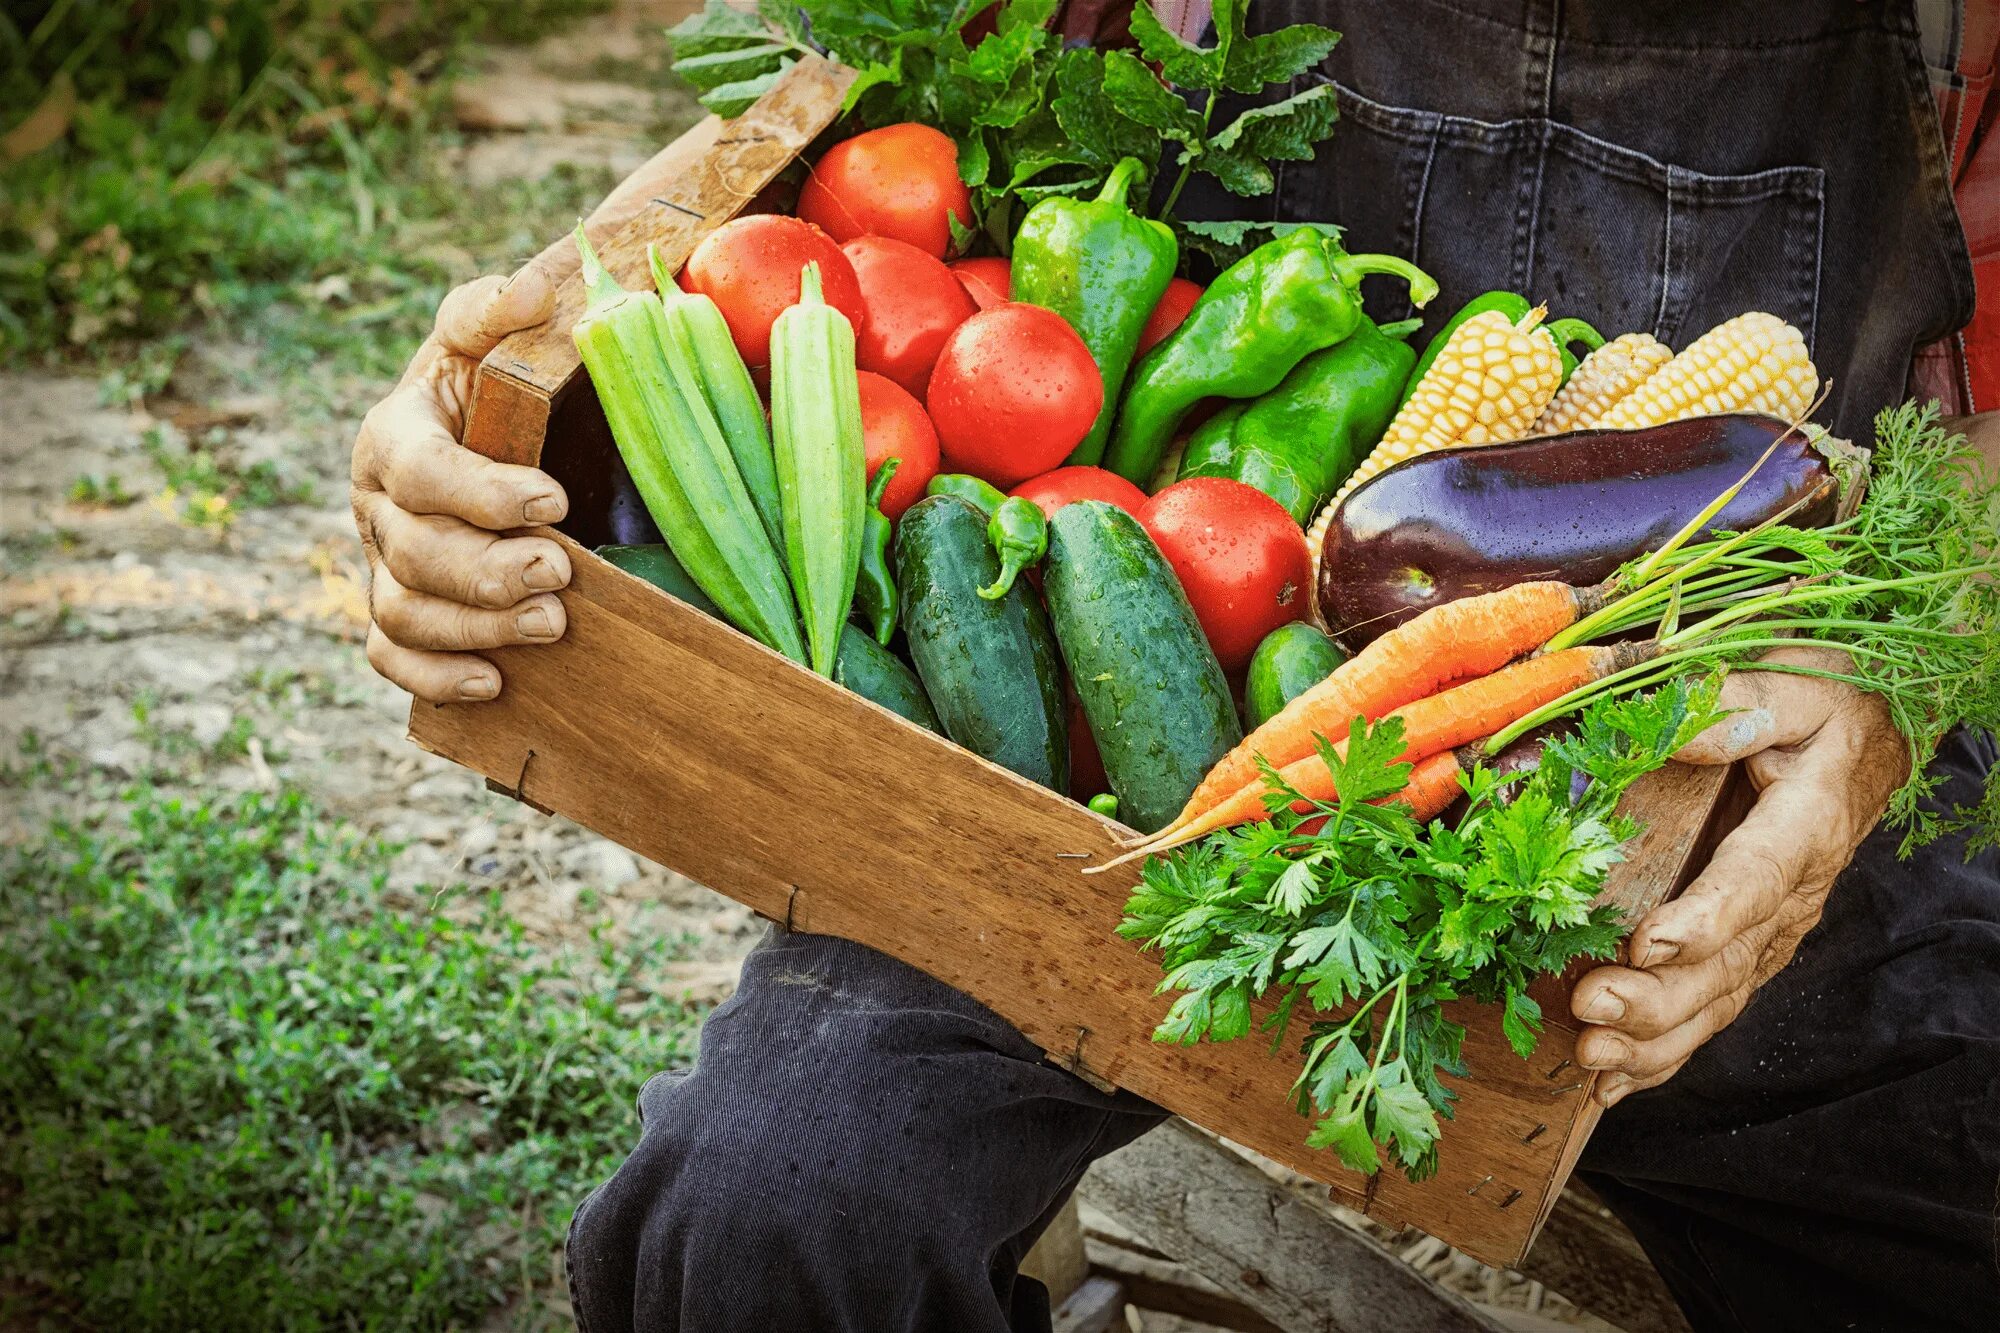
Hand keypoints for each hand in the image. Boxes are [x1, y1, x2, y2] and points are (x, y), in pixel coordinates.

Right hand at [351, 262, 573, 702]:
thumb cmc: (489, 386)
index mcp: (393, 437)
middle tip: (560, 573)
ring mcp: (383, 565)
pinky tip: (496, 684)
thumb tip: (530, 290)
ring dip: (477, 627)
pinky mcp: (398, 613)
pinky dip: (436, 678)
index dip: (483, 494)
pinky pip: (393, 657)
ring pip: (405, 613)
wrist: (483, 438)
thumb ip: (495, 312)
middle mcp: (378, 507)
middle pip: (414, 554)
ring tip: (551, 625)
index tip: (555, 502)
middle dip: (488, 570)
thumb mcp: (486, 339)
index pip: (420, 472)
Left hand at [1570, 647, 1907, 1105]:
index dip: (1705, 918)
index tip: (1647, 944)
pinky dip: (1665, 1053)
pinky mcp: (1749, 947)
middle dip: (1659, 996)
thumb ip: (1748, 699)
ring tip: (1592, 1055)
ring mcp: (1771, 930)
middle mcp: (1792, 893)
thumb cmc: (1827, 699)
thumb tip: (1695, 721)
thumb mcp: (1799, 679)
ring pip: (1718, 1001)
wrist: (1871, 731)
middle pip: (1729, 963)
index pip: (1755, 881)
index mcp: (1804, 827)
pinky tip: (1614, 1080)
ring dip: (1654, 1038)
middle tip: (1590, 1005)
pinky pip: (1712, 1009)